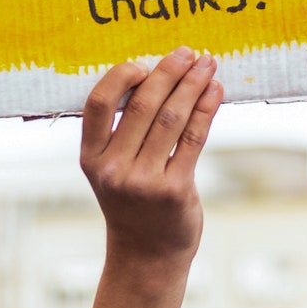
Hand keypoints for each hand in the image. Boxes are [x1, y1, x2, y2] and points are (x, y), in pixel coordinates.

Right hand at [79, 50, 220, 266]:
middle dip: (169, 72)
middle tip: (188, 52)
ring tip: (207, 64)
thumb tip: (156, 76)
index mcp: (91, 158)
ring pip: (172, 118)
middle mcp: (114, 169)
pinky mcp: (175, 190)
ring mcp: (144, 181)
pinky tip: (215, 91)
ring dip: (193, 85)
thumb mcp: (113, 169)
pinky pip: (193, 139)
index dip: (121, 76)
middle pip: (143, 105)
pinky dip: (207, 110)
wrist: (147, 256)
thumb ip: (123, 131)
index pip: (98, 103)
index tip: (145, 63)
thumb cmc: (133, 203)